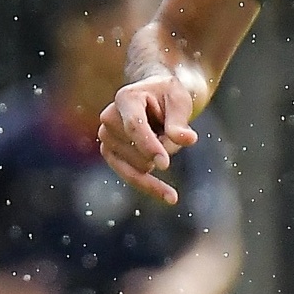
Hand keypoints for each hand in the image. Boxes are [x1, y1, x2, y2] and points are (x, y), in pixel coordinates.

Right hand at [99, 69, 200, 204]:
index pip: (134, 127)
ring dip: (160, 158)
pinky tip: (171, 197)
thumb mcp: (180, 101)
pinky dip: (152, 187)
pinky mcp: (110, 154)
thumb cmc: (168, 95)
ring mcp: (106, 138)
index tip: (164, 165)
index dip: (149, 146)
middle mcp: (109, 118)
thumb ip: (180, 121)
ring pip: (141, 166)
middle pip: (142, 151)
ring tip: (160, 135)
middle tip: (171, 127)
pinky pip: (131, 177)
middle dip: (165, 148)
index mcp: (126, 98)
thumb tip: (187, 139)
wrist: (155, 97)